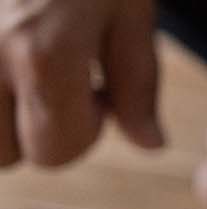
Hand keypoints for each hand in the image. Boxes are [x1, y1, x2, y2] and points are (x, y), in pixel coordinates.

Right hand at [0, 0, 161, 167]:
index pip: (54, 152)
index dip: (84, 130)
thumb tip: (151, 144)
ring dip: (2, 114)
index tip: (94, 91)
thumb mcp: (129, 7)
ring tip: (27, 68)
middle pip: (5, 155)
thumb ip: (137, 80)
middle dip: (36, 130)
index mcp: (42, 54)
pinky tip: (7, 55)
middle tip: (55, 80)